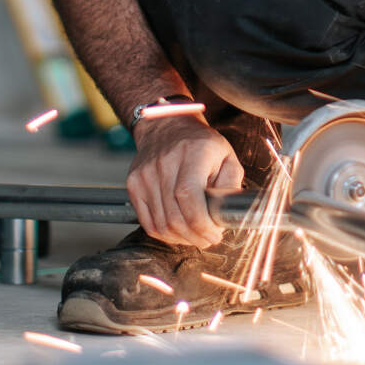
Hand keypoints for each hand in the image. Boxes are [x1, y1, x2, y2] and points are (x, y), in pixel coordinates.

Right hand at [127, 115, 243, 247]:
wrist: (167, 126)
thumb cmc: (201, 144)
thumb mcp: (227, 157)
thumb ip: (231, 185)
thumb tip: (227, 213)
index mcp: (192, 153)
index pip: (189, 197)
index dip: (202, 224)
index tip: (215, 233)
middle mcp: (165, 163)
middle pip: (174, 216)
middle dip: (195, 236)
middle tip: (209, 238)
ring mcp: (145, 175)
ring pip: (161, 224)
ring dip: (181, 238)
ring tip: (195, 234)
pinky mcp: (133, 185)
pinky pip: (148, 223)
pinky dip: (165, 234)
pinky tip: (178, 231)